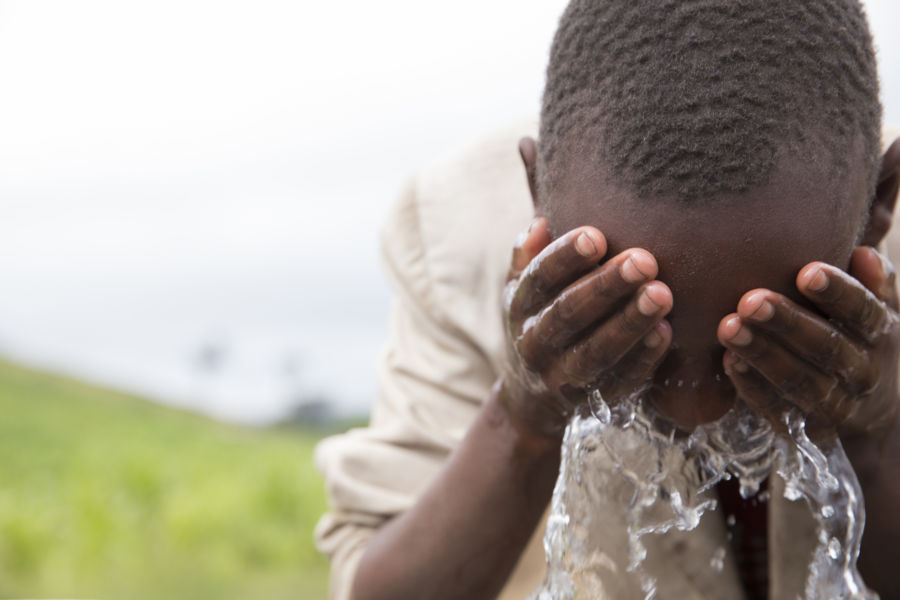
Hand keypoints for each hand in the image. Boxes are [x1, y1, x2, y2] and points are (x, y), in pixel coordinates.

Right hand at [499, 218, 672, 439]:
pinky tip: (666, 332)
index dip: (565, 258)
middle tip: (644, 260)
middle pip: (569, 314)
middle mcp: (535, 343)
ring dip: (630, 322)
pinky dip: (643, 358)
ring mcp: (562, 375)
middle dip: (606, 287)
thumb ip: (530, 256)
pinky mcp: (592, 400)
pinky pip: (619, 380)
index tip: (596, 236)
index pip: (539, 279)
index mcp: (520, 306)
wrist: (531, 395)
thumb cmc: (540, 318)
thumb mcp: (522, 289)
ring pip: (596, 350)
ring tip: (662, 294)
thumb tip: (541, 222)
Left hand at [718, 246, 899, 439]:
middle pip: (825, 348)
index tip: (807, 272)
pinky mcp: (805, 426)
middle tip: (750, 300)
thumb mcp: (880, 312)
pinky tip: (728, 360)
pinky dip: (751, 386)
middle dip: (787, 323)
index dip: (838, 293)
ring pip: (798, 381)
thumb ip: (874, 283)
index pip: (863, 313)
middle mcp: (861, 372)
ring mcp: (835, 404)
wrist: (876, 414)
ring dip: (761, 354)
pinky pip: (777, 408)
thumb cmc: (863, 342)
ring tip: (728, 327)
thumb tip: (863, 252)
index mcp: (880, 335)